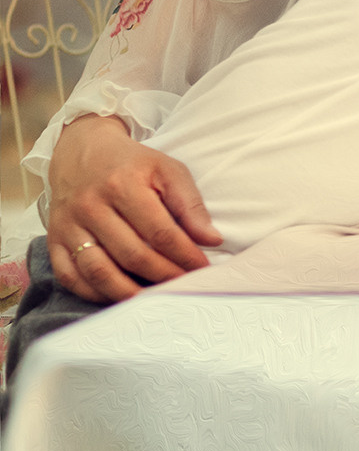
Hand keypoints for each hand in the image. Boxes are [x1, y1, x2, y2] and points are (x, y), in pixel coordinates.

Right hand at [45, 114, 223, 301]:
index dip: (184, 255)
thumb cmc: (132, 164)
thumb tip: (211, 239)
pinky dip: (93, 293)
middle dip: (163, 276)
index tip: (202, 268)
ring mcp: (69, 226)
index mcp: (123, 185)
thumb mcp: (167, 170)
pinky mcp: (54, 239)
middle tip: (182, 286)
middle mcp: (91, 207)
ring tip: (153, 299)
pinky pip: (69, 276)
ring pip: (98, 271)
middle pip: (131, 255)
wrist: (83, 152)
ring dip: (128, 292)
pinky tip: (117, 296)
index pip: (159, 232)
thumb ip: (190, 204)